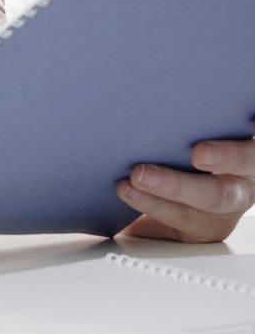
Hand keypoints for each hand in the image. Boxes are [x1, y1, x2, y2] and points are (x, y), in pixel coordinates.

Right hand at [114, 119, 254, 241]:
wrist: (223, 154)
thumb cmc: (190, 177)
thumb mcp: (170, 204)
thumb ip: (143, 204)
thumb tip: (94, 195)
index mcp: (211, 216)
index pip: (184, 217)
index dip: (155, 205)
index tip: (125, 187)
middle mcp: (236, 191)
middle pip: (213, 197)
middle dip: (175, 187)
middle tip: (142, 173)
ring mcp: (252, 163)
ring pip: (246, 164)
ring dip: (224, 160)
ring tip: (200, 154)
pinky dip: (252, 126)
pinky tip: (239, 116)